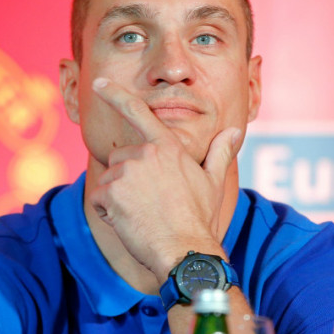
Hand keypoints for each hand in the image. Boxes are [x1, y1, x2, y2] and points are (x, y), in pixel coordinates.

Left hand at [88, 77, 240, 281]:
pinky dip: (108, 212)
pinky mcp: (111, 192)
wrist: (185, 250)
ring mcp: (127, 171)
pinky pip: (99, 198)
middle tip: (148, 202)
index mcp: (167, 147)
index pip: (139, 112)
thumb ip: (220, 152)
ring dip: (118, 197)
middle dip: (127, 178)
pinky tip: (129, 222)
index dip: (116, 95)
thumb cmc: (199, 218)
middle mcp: (145, 153)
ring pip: (110, 179)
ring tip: (142, 214)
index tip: (98, 83)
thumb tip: (234, 130)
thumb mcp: (213, 182)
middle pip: (121, 157)